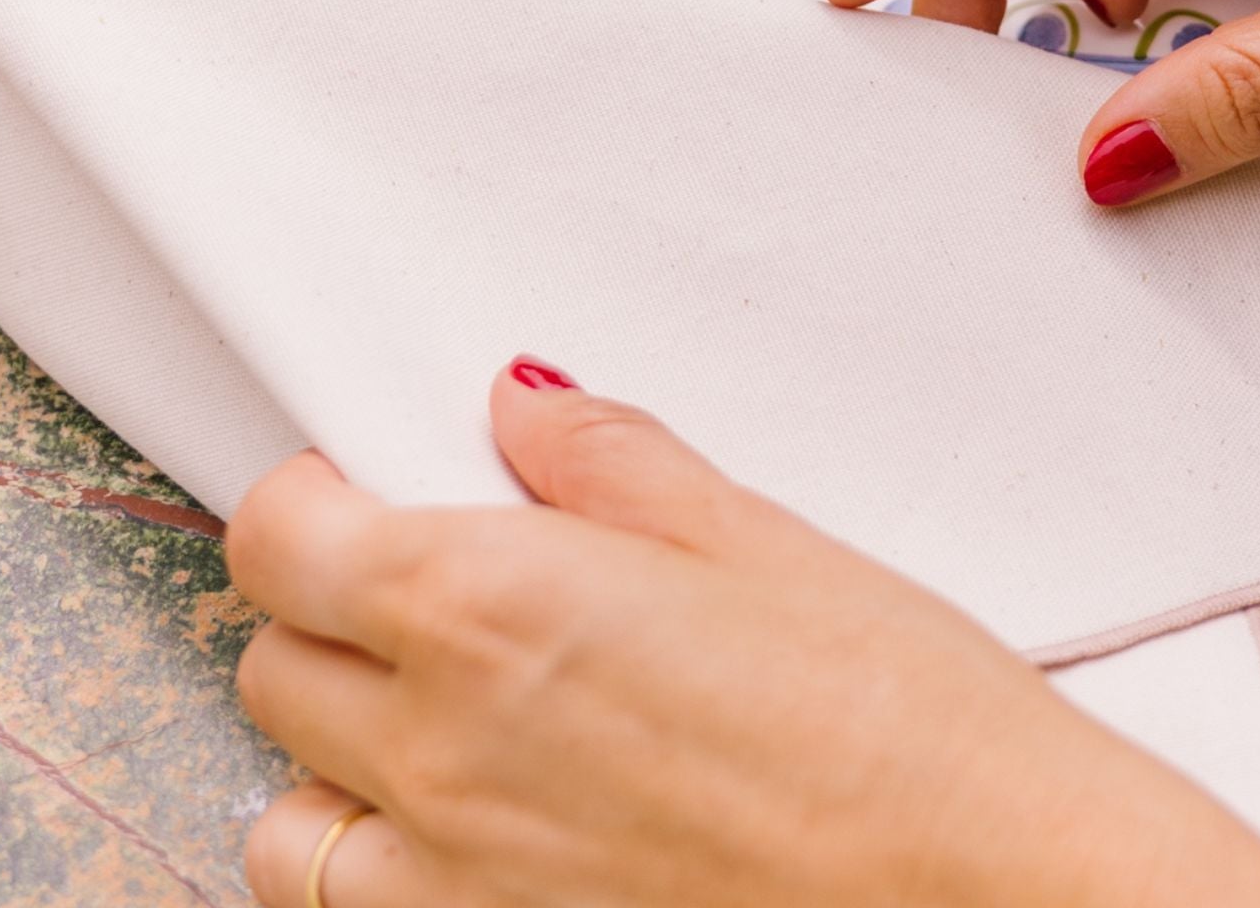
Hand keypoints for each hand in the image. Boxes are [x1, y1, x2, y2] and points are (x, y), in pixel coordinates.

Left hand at [229, 363, 1259, 907]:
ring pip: (288, 816)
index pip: (282, 538)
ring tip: (454, 717)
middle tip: (441, 580)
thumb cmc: (898, 719)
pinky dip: (385, 865)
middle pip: (273, 661)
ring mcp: (454, 883)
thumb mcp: (758, 539)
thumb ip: (608, 462)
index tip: (365, 479)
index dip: (312, 494)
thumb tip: (523, 401)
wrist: (986, 889)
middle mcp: (442, 753)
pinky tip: (488, 826)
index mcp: (492, 609)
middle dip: (331, 604)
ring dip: (339, 753)